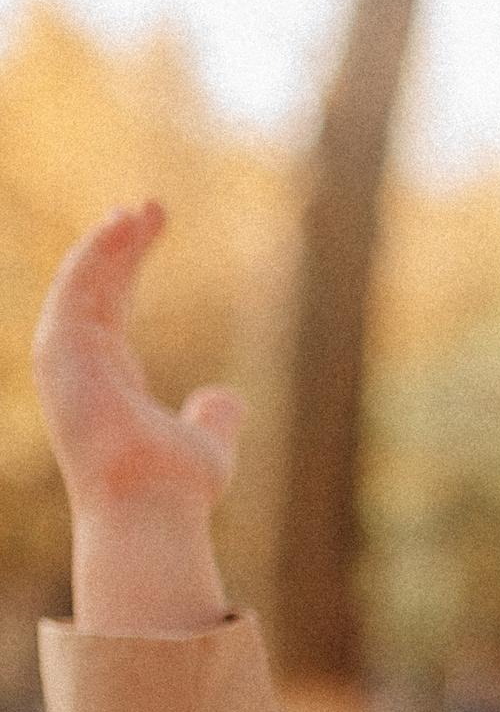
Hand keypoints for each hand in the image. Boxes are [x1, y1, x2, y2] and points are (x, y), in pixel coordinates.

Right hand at [34, 204, 238, 634]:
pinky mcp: (59, 350)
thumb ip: (213, 417)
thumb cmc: (175, 487)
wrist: (150, 507)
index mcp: (106, 380)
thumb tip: (227, 397)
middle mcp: (79, 365)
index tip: (151, 227)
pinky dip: (95, 253)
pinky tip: (121, 225)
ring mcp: (63, 358)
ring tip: (141, 208)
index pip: (112, 305)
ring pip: (82, 281)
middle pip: (96, 285)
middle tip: (152, 205)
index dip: (129, 264)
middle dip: (121, 243)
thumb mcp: (206, 443)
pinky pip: (75, 287)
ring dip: (108, 241)